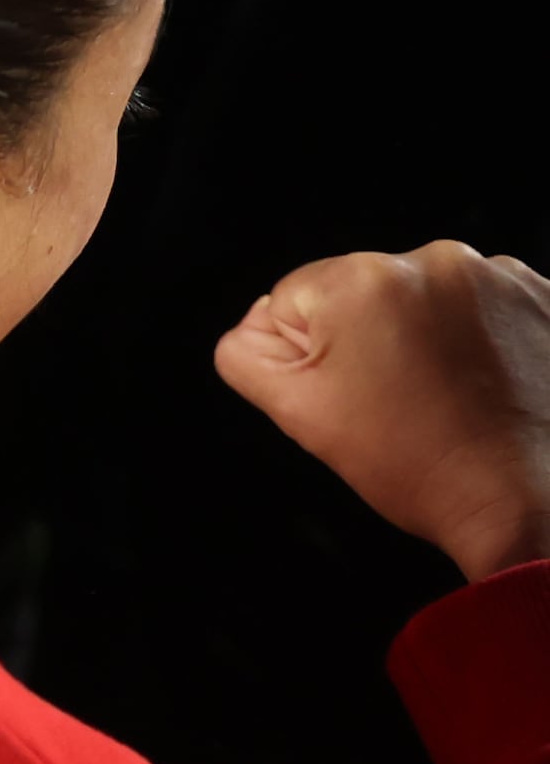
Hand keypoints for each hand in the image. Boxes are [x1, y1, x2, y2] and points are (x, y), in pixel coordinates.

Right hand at [219, 242, 549, 588]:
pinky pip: (491, 307)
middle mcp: (436, 261)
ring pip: (431, 299)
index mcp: (361, 281)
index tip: (355, 395)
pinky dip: (488, 340)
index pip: (296, 300)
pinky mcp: (547, 297)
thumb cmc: (424, 466)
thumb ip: (245, 353)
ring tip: (452, 397)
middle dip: (377, 340)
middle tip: (402, 402)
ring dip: (434, 337)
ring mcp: (501, 276)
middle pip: (367, 293)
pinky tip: (492, 386)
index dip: (314, 355)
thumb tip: (261, 321)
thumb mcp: (298, 416)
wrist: (533, 502)